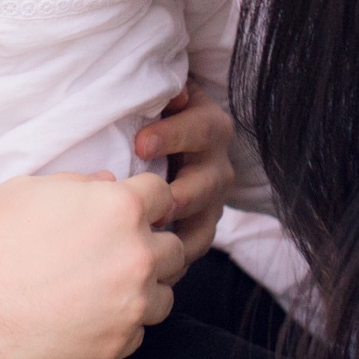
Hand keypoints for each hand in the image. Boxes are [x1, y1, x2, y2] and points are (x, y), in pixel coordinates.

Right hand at [0, 172, 185, 358]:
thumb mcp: (29, 190)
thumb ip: (79, 184)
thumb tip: (107, 184)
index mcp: (119, 208)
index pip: (161, 193)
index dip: (144, 199)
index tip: (131, 209)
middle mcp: (135, 256)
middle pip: (174, 247)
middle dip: (152, 244)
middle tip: (118, 251)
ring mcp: (130, 306)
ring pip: (164, 294)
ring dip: (143, 288)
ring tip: (105, 288)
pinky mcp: (116, 346)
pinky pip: (137, 333)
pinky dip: (121, 325)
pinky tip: (87, 318)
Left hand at [134, 83, 234, 262]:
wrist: (163, 139)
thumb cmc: (151, 113)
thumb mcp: (159, 97)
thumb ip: (160, 93)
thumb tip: (173, 92)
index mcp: (209, 124)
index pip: (200, 128)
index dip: (173, 136)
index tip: (141, 144)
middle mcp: (217, 162)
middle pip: (209, 182)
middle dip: (183, 193)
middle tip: (157, 202)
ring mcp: (211, 198)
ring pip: (206, 222)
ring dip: (181, 235)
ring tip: (154, 241)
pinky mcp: (200, 224)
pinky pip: (195, 247)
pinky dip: (176, 259)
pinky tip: (154, 267)